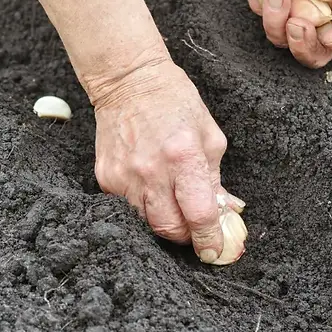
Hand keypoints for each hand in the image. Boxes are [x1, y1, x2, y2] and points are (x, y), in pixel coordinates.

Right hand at [91, 58, 237, 263]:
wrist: (127, 82)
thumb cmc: (174, 102)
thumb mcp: (209, 136)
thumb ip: (216, 178)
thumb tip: (225, 212)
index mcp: (183, 156)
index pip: (199, 214)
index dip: (210, 239)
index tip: (214, 250)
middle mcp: (151, 171)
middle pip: (169, 228)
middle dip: (186, 235)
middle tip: (195, 229)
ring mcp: (123, 176)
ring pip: (146, 223)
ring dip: (164, 221)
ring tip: (173, 203)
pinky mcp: (105, 178)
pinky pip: (127, 208)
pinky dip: (143, 206)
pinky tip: (150, 187)